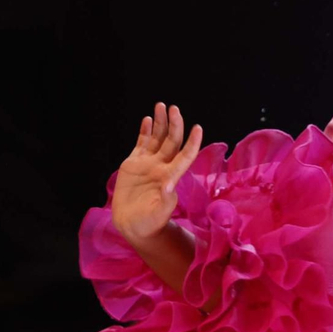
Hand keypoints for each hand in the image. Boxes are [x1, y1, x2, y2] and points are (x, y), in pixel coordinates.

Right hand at [110, 102, 204, 244]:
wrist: (134, 225)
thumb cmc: (150, 223)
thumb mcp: (158, 214)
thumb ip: (164, 200)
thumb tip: (169, 185)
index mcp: (170, 177)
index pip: (185, 155)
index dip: (192, 143)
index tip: (198, 128)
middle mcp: (161, 166)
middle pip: (171, 141)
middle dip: (174, 124)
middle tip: (174, 108)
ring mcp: (148, 164)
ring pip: (157, 138)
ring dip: (161, 122)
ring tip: (162, 106)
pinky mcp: (134, 164)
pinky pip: (142, 143)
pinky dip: (145, 131)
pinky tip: (148, 119)